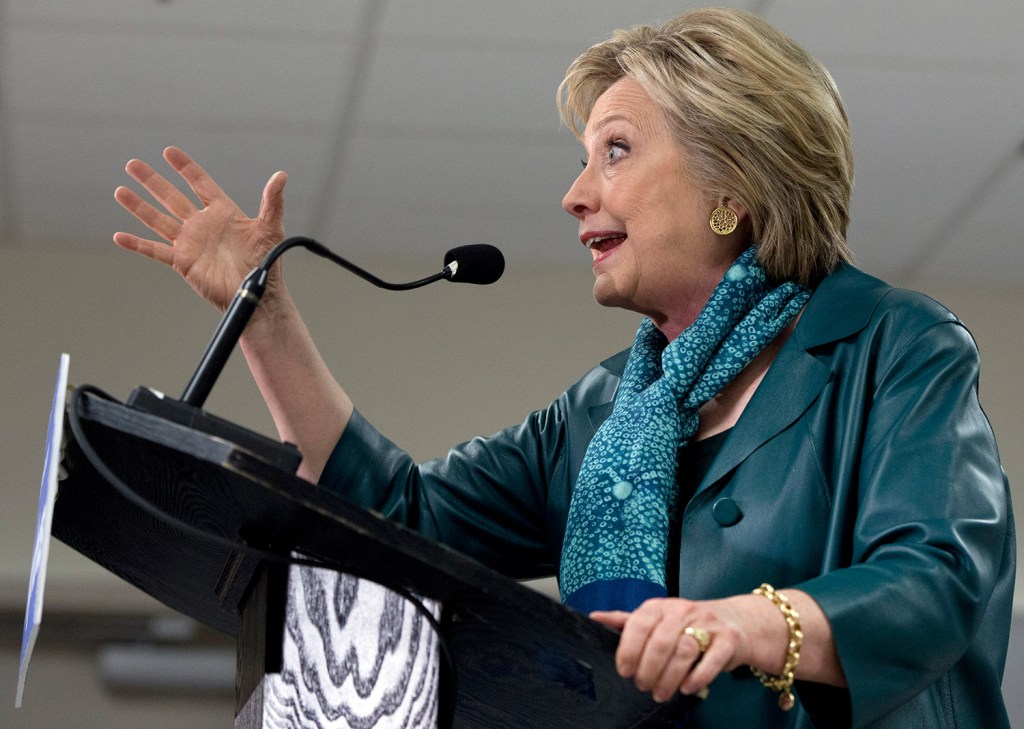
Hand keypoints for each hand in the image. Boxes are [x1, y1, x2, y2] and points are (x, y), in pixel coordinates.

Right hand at [113, 147, 286, 311]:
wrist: (257, 293)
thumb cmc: (267, 261)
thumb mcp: (271, 228)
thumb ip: (272, 201)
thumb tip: (281, 175)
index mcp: (222, 212)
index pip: (199, 183)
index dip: (185, 168)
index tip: (169, 152)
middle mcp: (202, 224)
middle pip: (172, 197)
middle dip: (152, 181)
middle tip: (133, 164)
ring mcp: (190, 243)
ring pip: (158, 220)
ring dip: (139, 206)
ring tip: (120, 190)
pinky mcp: (183, 262)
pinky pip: (155, 251)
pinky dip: (137, 245)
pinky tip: (119, 236)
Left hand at [591, 596, 762, 702]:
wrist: (736, 622)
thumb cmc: (688, 623)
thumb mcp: (657, 618)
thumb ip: (628, 621)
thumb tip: (595, 617)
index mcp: (660, 606)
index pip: (639, 624)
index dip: (629, 649)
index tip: (624, 671)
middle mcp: (683, 611)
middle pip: (661, 642)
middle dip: (648, 670)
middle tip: (643, 686)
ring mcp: (708, 624)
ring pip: (684, 652)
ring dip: (669, 678)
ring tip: (661, 693)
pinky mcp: (728, 640)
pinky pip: (712, 659)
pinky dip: (697, 677)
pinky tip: (686, 688)